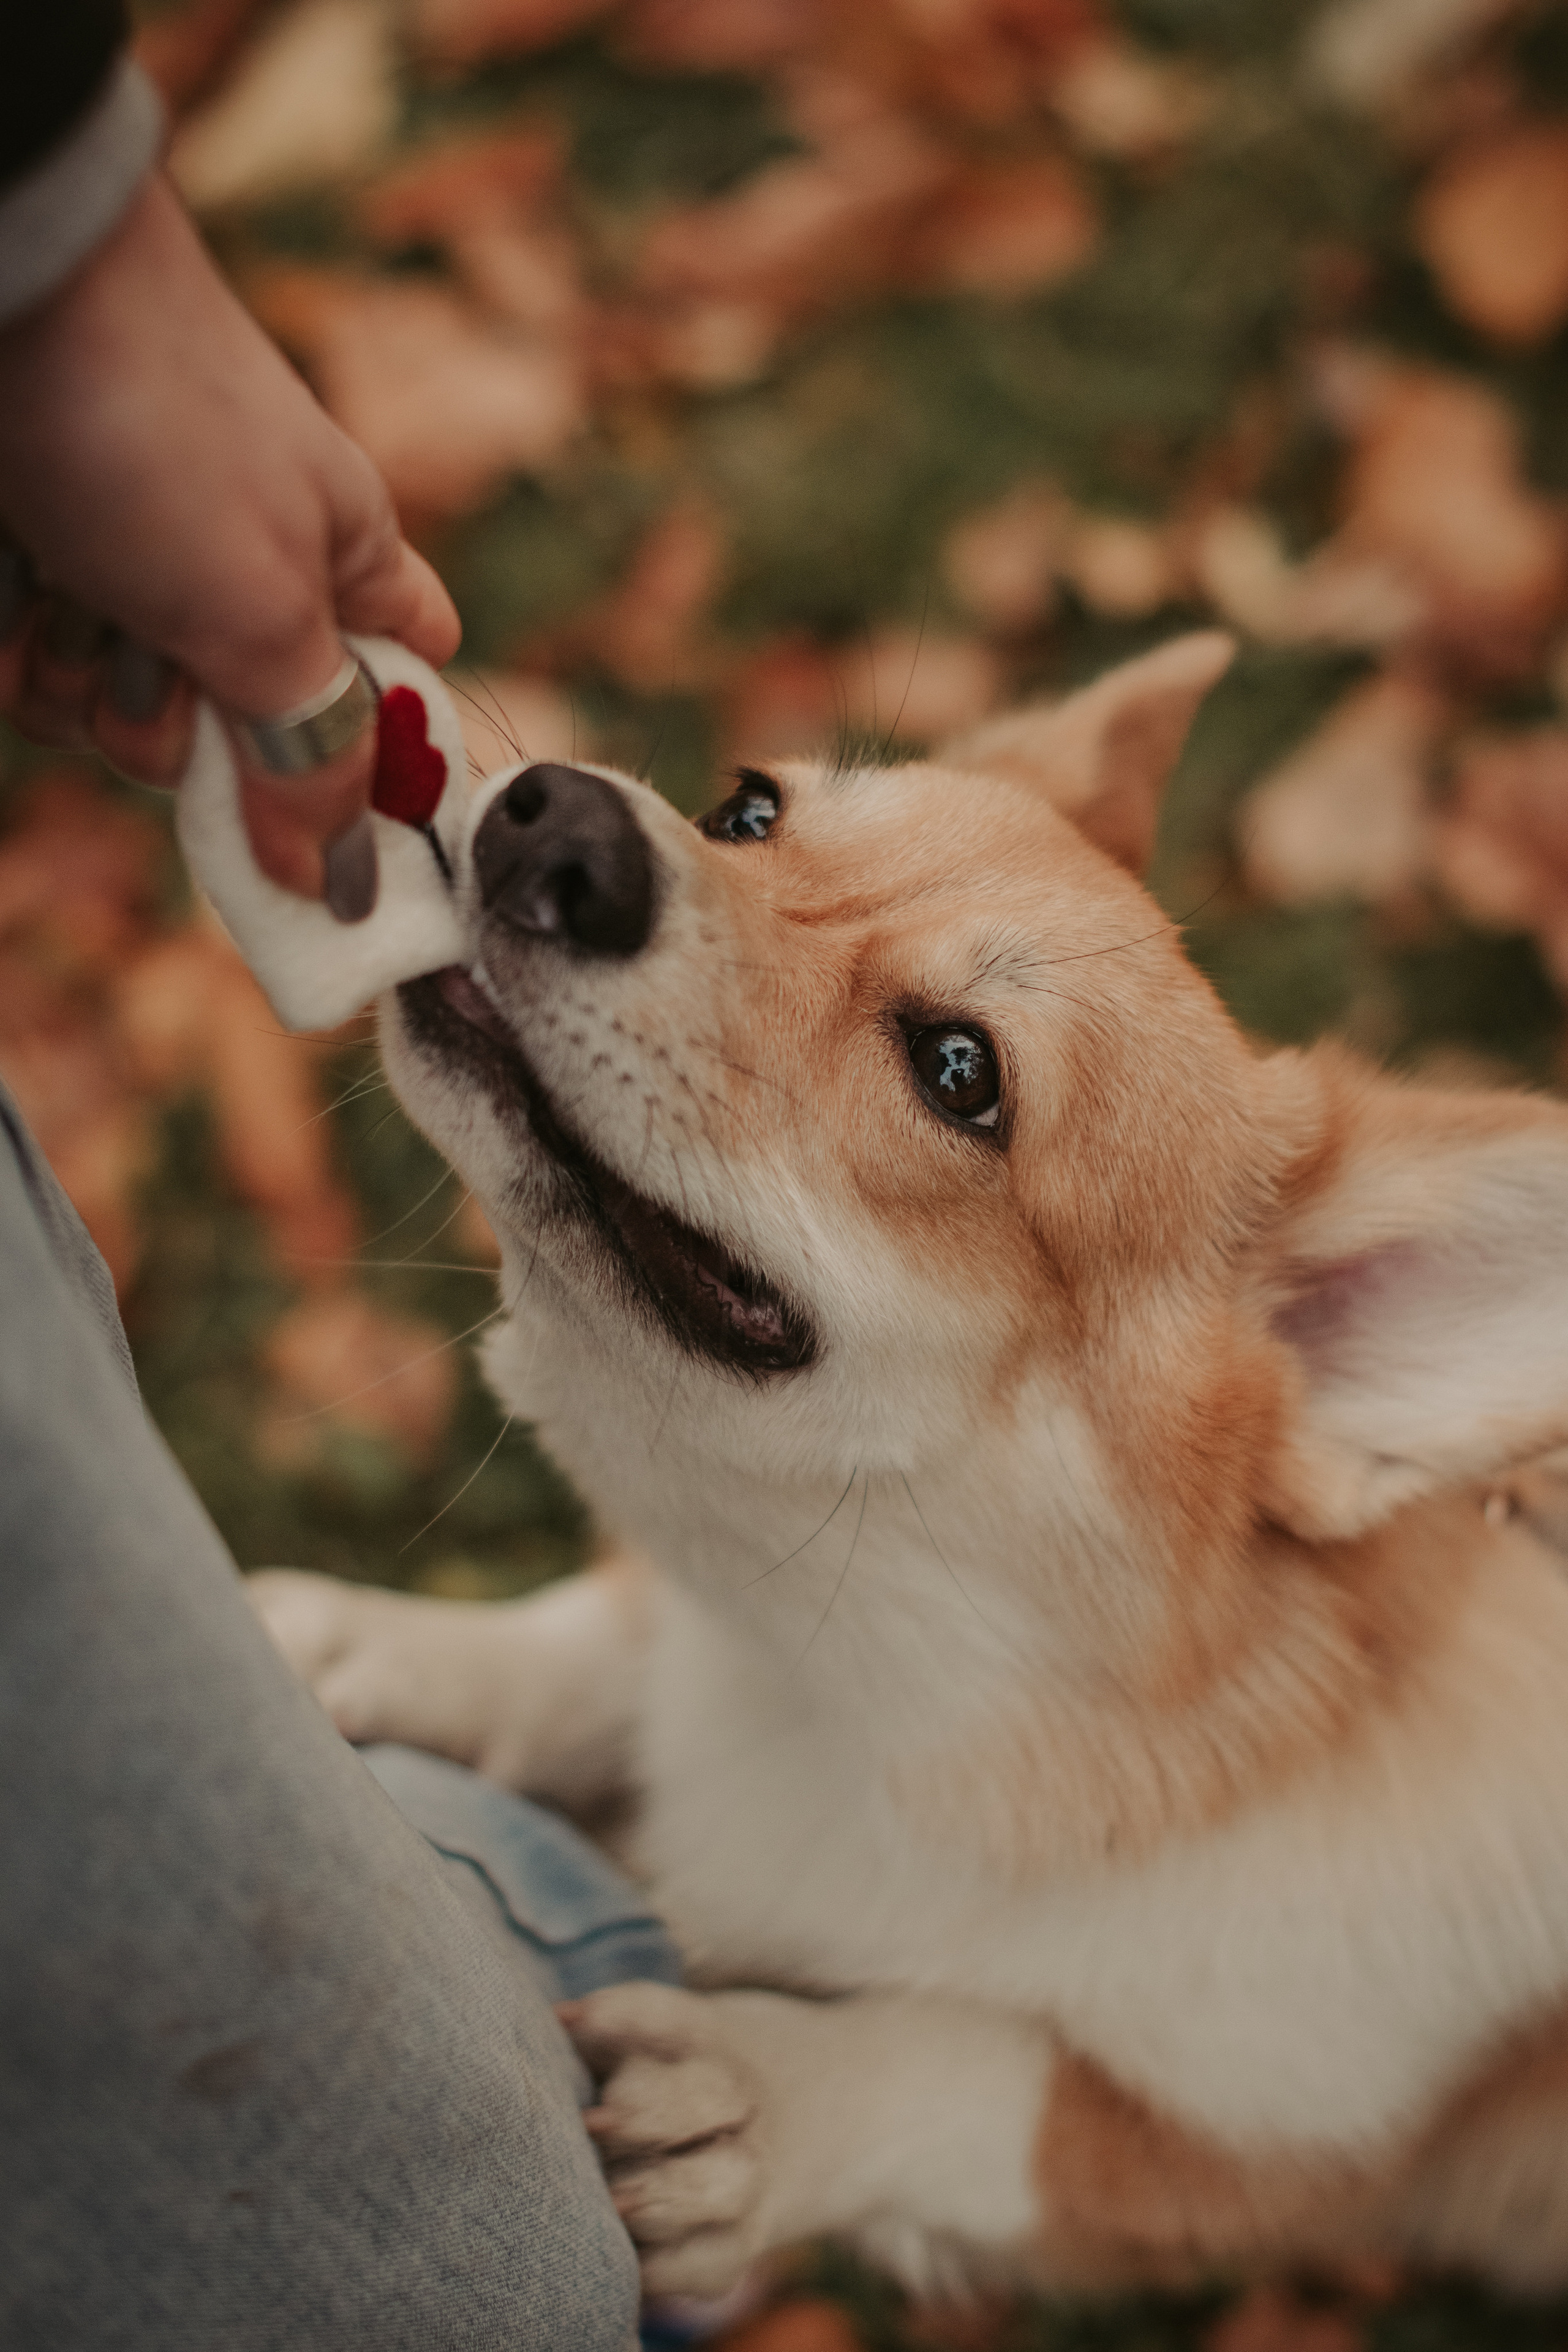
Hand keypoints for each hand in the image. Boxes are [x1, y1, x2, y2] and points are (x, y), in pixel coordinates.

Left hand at [0, 172, 459, 901]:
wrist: (5, 284)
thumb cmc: (162, 430)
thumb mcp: (263, 615)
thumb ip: (310, 762)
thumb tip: (344, 888)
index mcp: (344, 568)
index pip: (404, 695)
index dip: (380, 771)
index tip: (337, 833)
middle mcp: (245, 576)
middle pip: (233, 745)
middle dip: (180, 724)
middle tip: (163, 651)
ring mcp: (136, 571)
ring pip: (116, 719)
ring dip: (83, 679)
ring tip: (73, 577)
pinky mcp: (43, 565)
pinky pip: (35, 676)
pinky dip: (17, 642)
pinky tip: (18, 573)